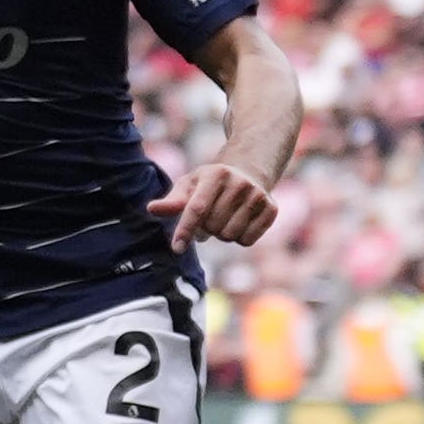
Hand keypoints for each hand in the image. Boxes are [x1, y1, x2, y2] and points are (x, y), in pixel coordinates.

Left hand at [147, 162, 276, 249]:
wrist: (247, 174)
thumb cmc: (209, 184)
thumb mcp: (190, 186)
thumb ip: (173, 201)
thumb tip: (152, 209)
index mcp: (216, 174)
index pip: (197, 208)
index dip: (185, 230)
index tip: (176, 248)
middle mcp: (239, 183)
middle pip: (213, 226)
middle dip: (205, 229)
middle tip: (208, 218)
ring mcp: (258, 195)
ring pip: (230, 235)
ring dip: (221, 234)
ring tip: (223, 219)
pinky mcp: (271, 209)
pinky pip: (247, 240)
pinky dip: (238, 238)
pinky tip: (238, 222)